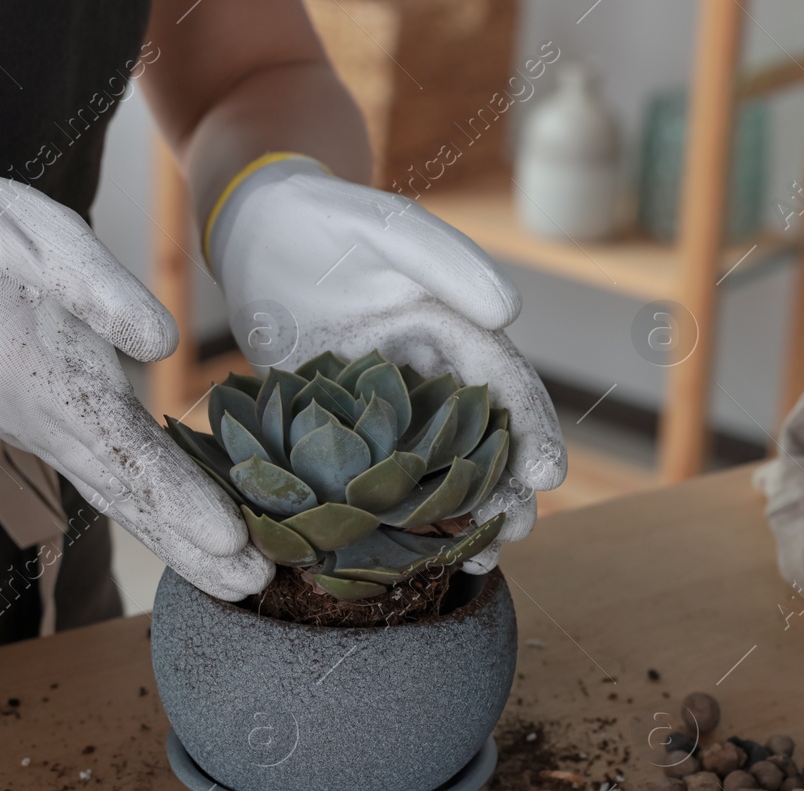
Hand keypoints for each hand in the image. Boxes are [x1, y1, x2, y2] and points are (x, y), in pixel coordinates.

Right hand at [0, 168, 271, 598]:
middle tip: (257, 582)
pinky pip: (114, 486)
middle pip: (127, 498)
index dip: (179, 497)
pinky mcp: (58, 434)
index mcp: (44, 382)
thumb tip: (161, 341)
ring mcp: (47, 437)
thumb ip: (102, 291)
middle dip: (192, 546)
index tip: (229, 536)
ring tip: (242, 581)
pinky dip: (158, 518)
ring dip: (181, 546)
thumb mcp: (49, 240)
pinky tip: (200, 543)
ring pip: (121, 502)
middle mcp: (44, 425)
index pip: (123, 451)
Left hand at [206, 157, 566, 571]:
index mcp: (455, 332)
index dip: (532, 430)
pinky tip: (398, 554)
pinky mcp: (335, 428)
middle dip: (505, 491)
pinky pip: (368, 479)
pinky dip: (388, 516)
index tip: (548, 475)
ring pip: (430, 472)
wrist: (255, 231)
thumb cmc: (330, 219)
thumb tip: (510, 312)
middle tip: (518, 533)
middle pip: (478, 443)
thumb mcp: (390, 229)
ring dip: (456, 515)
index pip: (505, 388)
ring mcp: (382, 409)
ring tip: (478, 559)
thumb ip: (447, 262)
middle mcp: (427, 377)